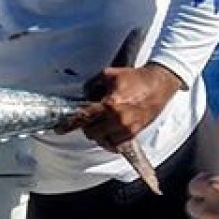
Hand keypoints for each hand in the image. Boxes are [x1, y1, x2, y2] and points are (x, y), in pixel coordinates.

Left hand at [56, 63, 181, 151]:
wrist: (159, 84)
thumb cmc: (134, 78)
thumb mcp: (109, 74)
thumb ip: (91, 85)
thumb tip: (83, 95)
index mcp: (109, 104)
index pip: (84, 117)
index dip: (69, 124)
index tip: (59, 129)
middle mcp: (117, 119)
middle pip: (91, 132)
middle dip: (87, 126)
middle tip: (90, 118)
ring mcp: (127, 128)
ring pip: (103, 140)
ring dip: (99, 134)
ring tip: (102, 123)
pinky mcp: (135, 133)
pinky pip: (116, 144)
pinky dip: (110, 139)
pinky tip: (110, 130)